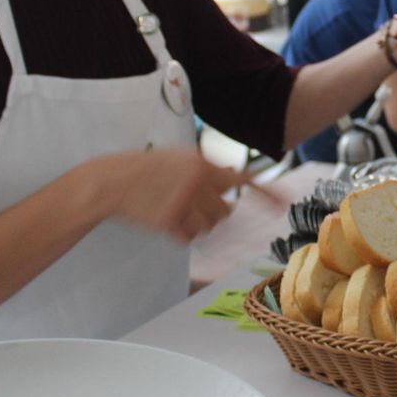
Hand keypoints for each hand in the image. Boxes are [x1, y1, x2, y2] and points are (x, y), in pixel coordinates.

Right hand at [98, 148, 258, 241]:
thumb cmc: (146, 169)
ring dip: (196, 224)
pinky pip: (189, 238)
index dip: (265, 192)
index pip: (242, 179)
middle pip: (225, 211)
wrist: (112, 181)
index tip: (284, 204)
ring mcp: (183, 203)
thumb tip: (235, 173)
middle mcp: (197, 183)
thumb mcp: (179, 158)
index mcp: (201, 164)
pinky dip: (181, 234)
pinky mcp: (169, 221)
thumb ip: (207, 167)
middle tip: (192, 206)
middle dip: (213, 213)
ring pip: (208, 226)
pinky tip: (165, 220)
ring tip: (175, 210)